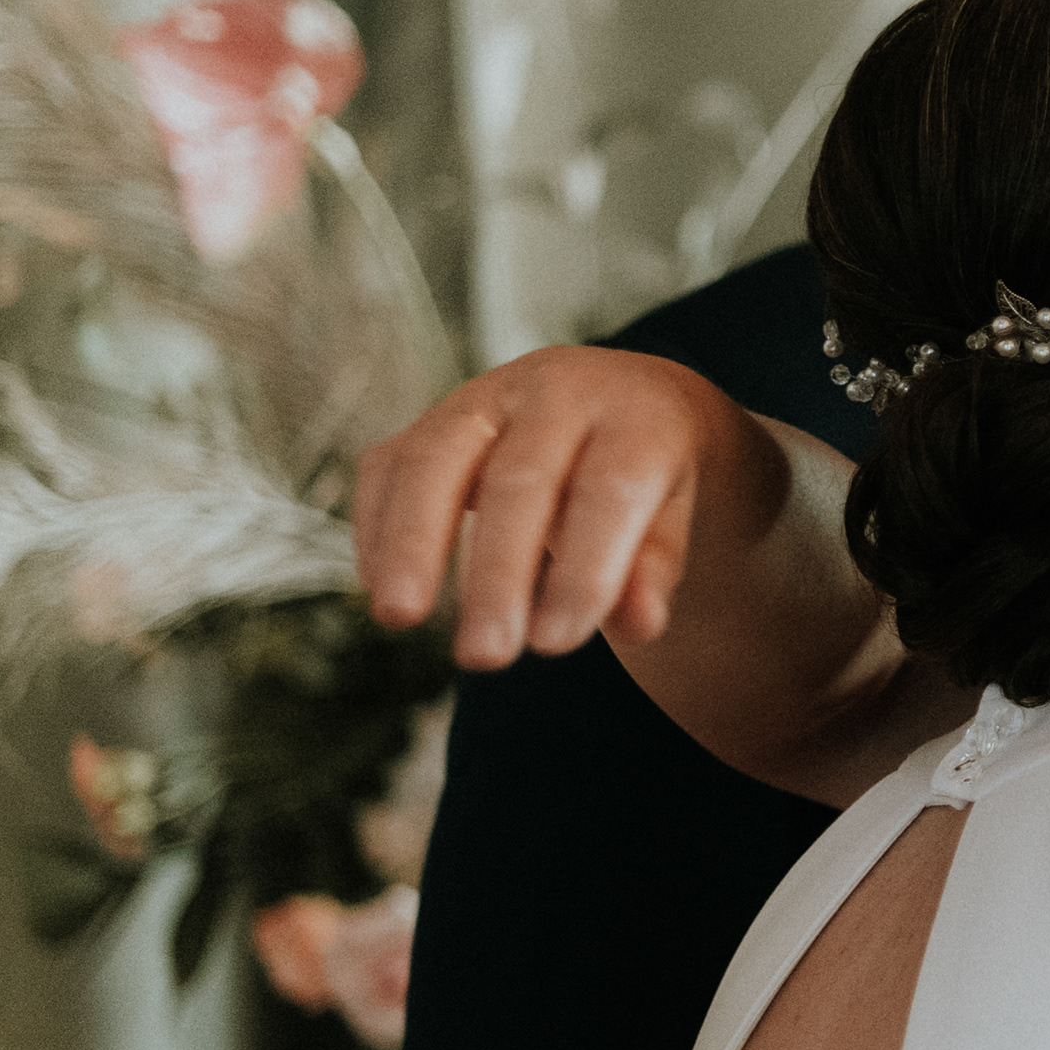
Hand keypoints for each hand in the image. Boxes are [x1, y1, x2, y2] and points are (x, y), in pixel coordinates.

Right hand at [355, 349, 745, 669]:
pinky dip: (377, 525)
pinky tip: (379, 587)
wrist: (624, 393)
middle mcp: (559, 393)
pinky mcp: (431, 417)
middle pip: (520, 479)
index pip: (611, 490)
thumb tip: (640, 624)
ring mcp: (487, 396)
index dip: (583, 570)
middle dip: (497, 572)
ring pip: (436, 459)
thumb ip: (654, 566)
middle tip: (485, 656)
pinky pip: (390, 463)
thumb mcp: (672, 511)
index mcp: (635, 417)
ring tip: (400, 617)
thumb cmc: (645, 472)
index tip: (556, 644)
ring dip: (411, 542)